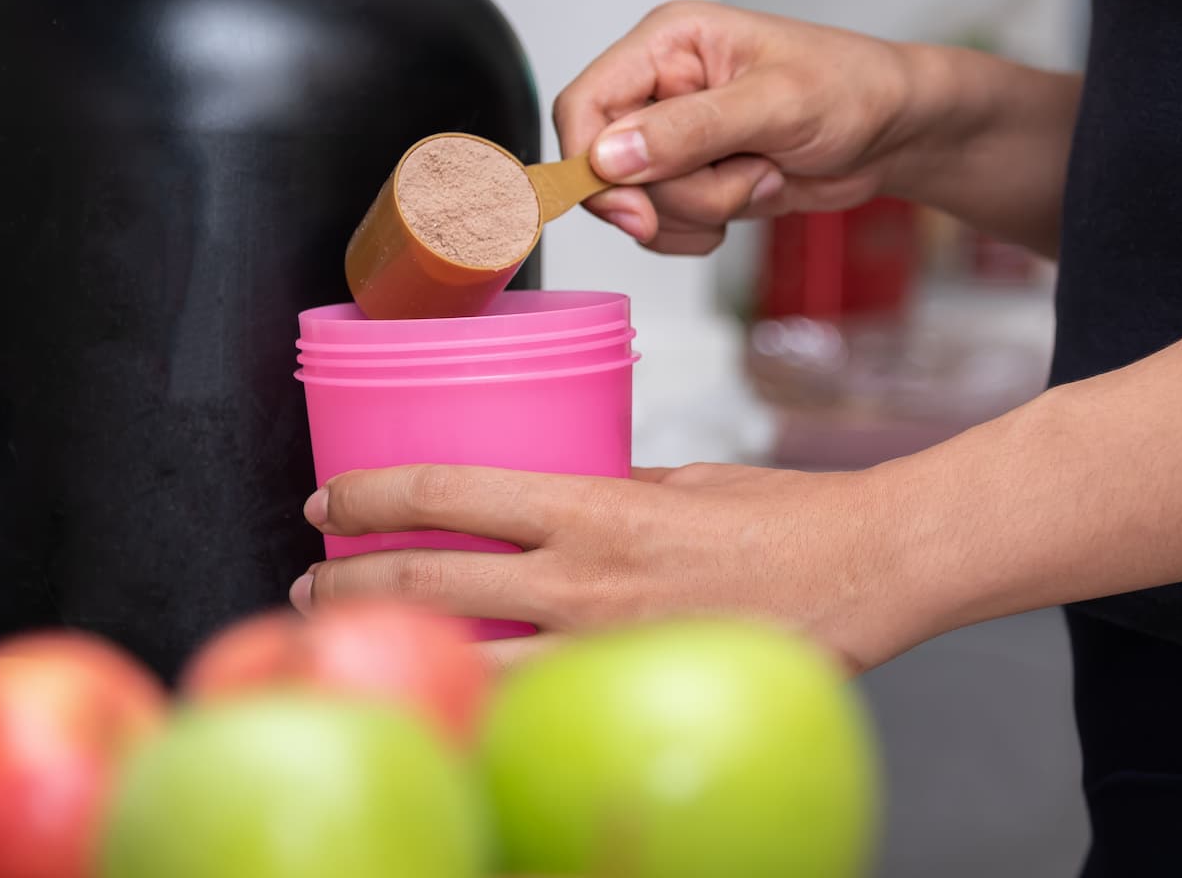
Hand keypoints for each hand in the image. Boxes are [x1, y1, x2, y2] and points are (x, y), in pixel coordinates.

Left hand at [289, 463, 941, 671]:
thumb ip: (605, 495)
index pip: (448, 491)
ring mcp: (606, 647)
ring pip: (465, 655)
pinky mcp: (633, 691)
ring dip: (397, 643)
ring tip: (352, 637)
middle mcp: (586, 579)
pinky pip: (535, 700)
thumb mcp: (680, 481)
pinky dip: (481, 690)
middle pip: (431, 579)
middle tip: (314, 583)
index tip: (329, 500)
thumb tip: (546, 509)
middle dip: (351, 581)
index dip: (370, 496)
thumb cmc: (787, 518)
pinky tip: (455, 686)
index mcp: (595, 507)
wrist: (868, 571)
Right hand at [556, 0, 926, 253]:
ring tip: (762, 174)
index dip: (591, 163)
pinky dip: (703, 230)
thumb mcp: (777, 104)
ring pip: (638, 205)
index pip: (583, 104)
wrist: (896, 132)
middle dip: (675, 193)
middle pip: (607, 168)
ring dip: (702, 211)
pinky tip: (753, 196)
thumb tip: (610, 155)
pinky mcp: (693, 179)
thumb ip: (691, 129)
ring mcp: (674, 138)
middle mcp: (660, 87)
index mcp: (667, 44)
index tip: (633, 209)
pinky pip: (664, 227)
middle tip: (744, 175)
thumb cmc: (852, 90)